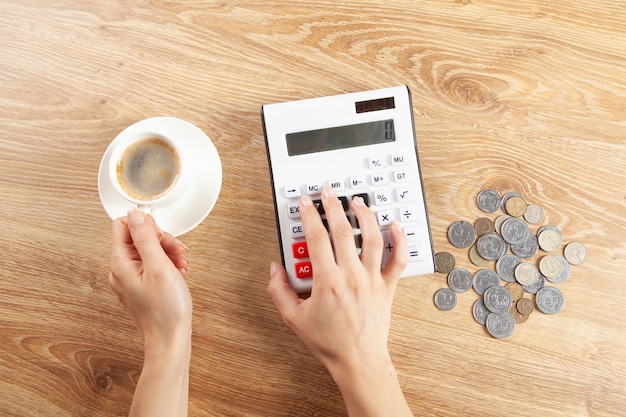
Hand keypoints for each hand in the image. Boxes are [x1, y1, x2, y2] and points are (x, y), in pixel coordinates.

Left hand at [109, 210, 191, 344]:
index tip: (162, 236)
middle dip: (162, 240)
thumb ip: (146, 238)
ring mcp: (131, 278)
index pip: (123, 225)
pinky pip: (152, 264)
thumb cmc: (165, 310)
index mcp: (120, 263)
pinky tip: (178, 271)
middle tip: (177, 251)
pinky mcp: (141, 285)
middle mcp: (121, 269)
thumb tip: (135, 214)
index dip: (145, 225)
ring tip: (181, 264)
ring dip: (168, 252)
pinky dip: (167, 264)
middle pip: (138, 237)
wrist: (170, 339)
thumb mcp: (159, 267)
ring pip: (148, 250)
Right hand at [268, 186, 412, 415]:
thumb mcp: (293, 317)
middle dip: (334, 206)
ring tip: (357, 201)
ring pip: (372, 238)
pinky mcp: (387, 286)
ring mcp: (372, 279)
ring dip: (364, 215)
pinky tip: (395, 226)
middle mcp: (351, 275)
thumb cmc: (328, 342)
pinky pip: (398, 259)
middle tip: (328, 192)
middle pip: (343, 230)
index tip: (306, 203)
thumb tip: (274, 268)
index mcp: (327, 281)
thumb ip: (278, 290)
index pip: (316, 237)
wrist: (358, 361)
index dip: (310, 215)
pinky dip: (399, 240)